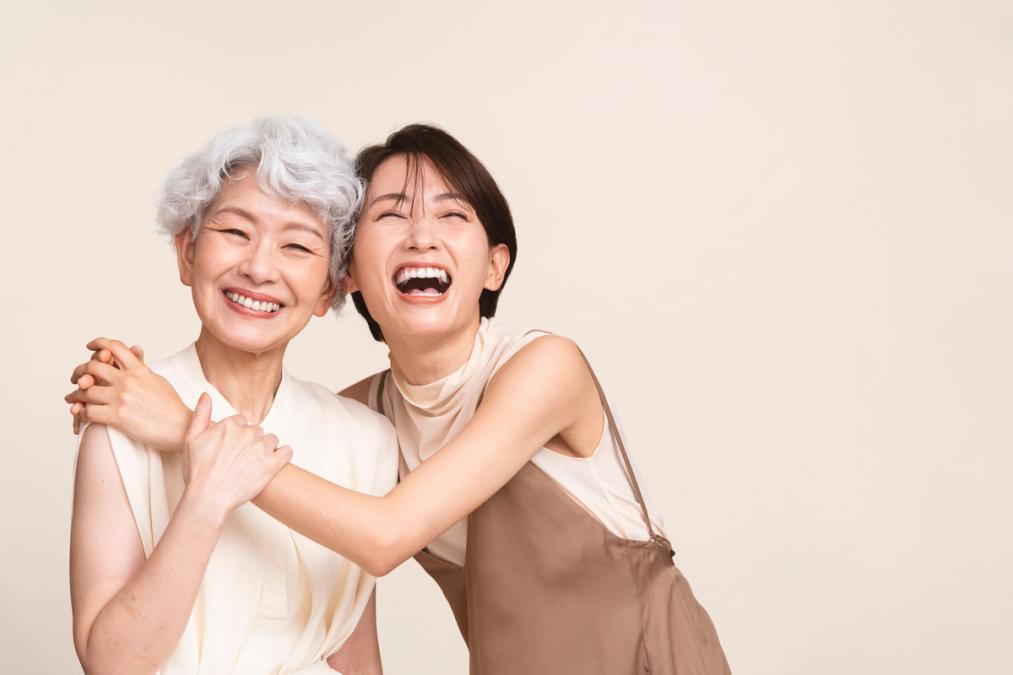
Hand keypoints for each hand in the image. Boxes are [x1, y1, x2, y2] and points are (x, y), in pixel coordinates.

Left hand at [65, 338, 189, 450]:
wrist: (180, 428)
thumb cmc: (171, 406)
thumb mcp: (158, 380)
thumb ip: (141, 366)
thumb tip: (135, 351)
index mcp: (139, 370)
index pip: (115, 347)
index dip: (99, 343)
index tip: (91, 346)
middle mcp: (128, 381)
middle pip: (93, 367)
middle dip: (80, 371)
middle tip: (76, 378)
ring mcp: (122, 398)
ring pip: (86, 391)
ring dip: (76, 395)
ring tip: (73, 398)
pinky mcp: (117, 417)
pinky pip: (88, 412)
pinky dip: (81, 412)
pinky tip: (82, 413)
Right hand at [183, 394, 292, 517]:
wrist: (207, 500)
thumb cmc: (197, 473)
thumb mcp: (190, 440)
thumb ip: (200, 415)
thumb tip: (206, 395)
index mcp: (229, 425)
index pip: (242, 422)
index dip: (236, 435)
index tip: (230, 448)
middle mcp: (247, 433)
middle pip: (257, 431)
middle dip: (250, 442)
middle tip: (240, 459)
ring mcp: (261, 449)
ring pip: (271, 440)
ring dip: (265, 449)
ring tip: (253, 464)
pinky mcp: (272, 464)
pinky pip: (287, 451)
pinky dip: (282, 456)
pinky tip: (272, 463)